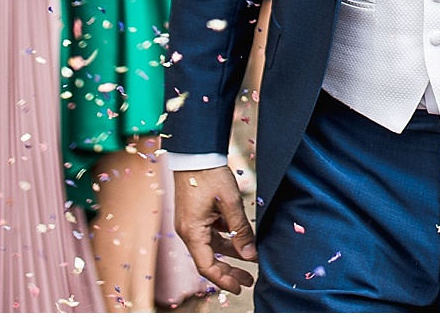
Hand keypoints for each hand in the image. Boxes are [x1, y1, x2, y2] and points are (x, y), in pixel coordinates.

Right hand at [173, 164, 255, 294]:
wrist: (195, 152)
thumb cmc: (210, 174)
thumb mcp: (230, 202)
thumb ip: (240, 230)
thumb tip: (250, 255)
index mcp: (192, 232)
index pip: (206, 266)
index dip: (224, 279)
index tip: (240, 287)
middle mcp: (188, 231)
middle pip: (209, 259)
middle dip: (229, 270)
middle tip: (249, 279)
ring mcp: (191, 223)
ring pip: (212, 245)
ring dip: (230, 253)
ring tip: (251, 258)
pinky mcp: (195, 215)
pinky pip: (211, 232)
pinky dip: (225, 237)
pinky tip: (241, 237)